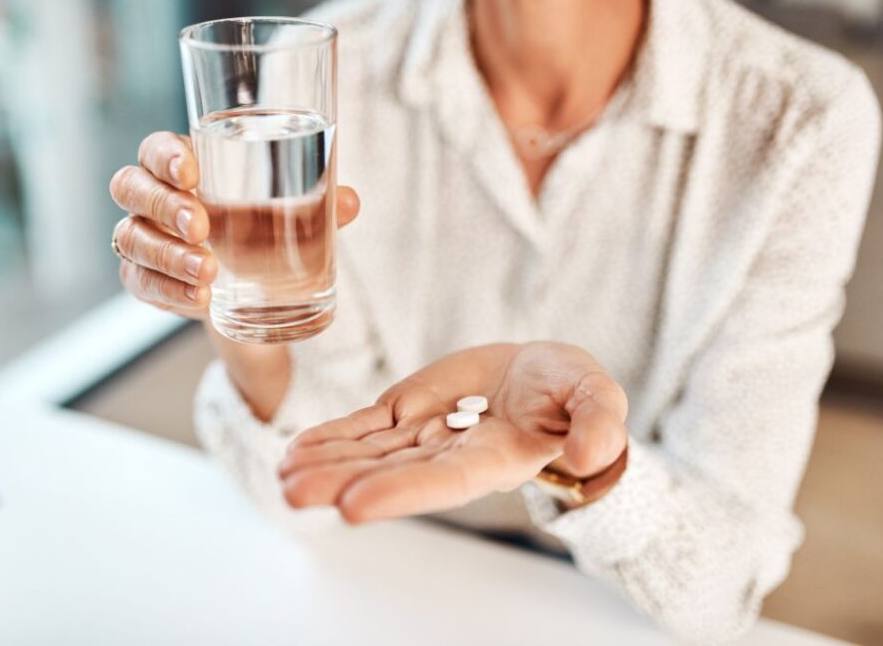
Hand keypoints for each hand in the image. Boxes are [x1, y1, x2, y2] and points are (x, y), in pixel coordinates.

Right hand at [109, 131, 359, 318]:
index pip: (154, 149)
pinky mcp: (144, 279)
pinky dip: (169, 290)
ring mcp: (143, 239)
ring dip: (169, 255)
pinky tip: (199, 297)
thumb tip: (350, 201)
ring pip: (132, 238)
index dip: (164, 156)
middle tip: (202, 226)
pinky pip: (141, 282)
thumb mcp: (288, 217)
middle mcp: (152, 198)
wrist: (250, 291)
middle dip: (164, 206)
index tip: (192, 172)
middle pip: (130, 187)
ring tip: (209, 271)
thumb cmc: (261, 230)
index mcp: (182, 168)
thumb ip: (316, 206)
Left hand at [279, 342, 627, 522]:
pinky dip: (331, 436)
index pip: (445, 481)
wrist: (543, 376)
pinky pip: (363, 426)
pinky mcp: (405, 410)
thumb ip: (598, 425)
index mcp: (495, 459)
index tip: (353, 506)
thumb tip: (586, 457)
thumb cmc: (574, 394)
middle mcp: (449, 455)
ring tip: (283, 472)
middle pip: (391, 472)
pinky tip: (295, 449)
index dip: (402, 492)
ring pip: (367, 452)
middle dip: (342, 482)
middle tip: (294, 491)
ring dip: (324, 462)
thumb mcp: (599, 399)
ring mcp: (422, 433)